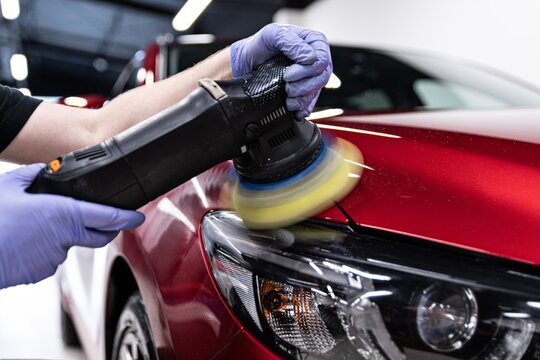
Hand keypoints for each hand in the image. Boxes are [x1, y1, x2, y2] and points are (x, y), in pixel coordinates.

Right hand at [0, 164, 144, 288]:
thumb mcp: (10, 186)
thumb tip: (42, 171)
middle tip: (106, 221)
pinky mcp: (40, 272)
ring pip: (70, 245)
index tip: (136, 216)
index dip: (127, 217)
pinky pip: (51, 258)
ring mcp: (53, 258)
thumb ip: (33, 176)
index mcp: (64, 214)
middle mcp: (64, 238)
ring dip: (65, 236)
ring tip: (38, 226)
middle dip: (106, 229)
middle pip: (98, 236)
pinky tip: (28, 241)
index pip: (108, 217)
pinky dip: (47, 249)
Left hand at [230, 23, 331, 119]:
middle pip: (322, 77)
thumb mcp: (272, 35)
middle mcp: (313, 59)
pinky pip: (309, 104)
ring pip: (316, 91)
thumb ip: (292, 42)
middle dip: (304, 85)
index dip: (308, 69)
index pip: (322, 58)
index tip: (289, 74)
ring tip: (287, 97)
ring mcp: (309, 76)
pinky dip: (301, 108)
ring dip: (301, 98)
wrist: (244, 64)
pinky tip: (293, 108)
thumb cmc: (258, 46)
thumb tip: (310, 58)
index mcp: (312, 41)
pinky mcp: (302, 92)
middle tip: (287, 85)